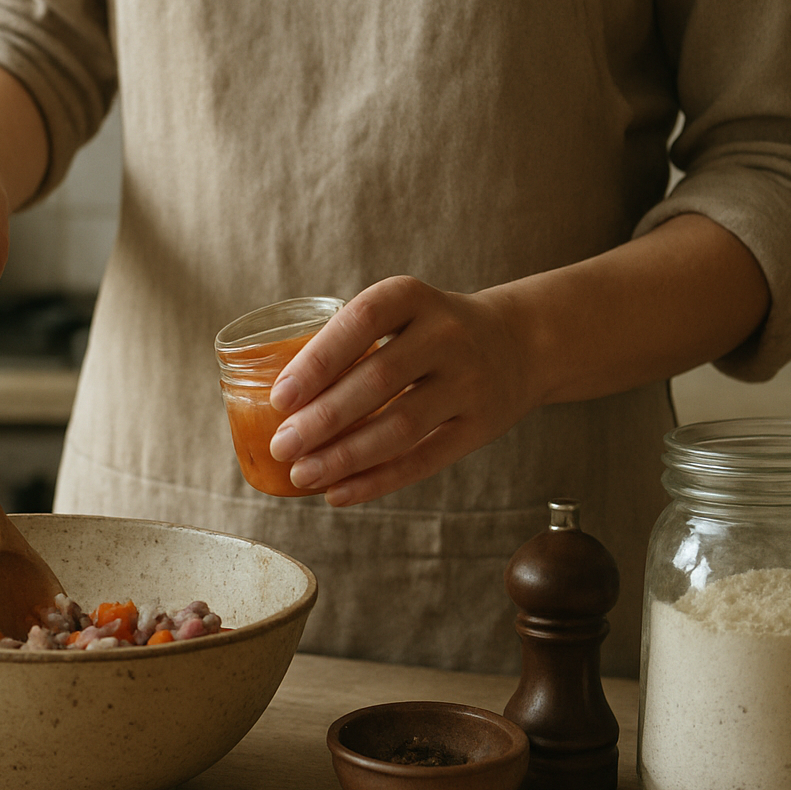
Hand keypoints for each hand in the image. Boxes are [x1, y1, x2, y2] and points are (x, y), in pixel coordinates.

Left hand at [266, 276, 538, 506]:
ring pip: (400, 426)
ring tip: (302, 474)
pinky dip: (376, 481)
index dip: (317, 361)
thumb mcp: (399, 313)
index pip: (360, 323)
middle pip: (377, 380)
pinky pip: (424, 459)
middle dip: (322, 419)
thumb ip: (347, 343)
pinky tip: (339, 492)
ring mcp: (469, 382)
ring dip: (344, 456)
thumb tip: (271, 399)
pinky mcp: (481, 425)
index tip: (279, 398)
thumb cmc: (429, 332)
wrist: (519, 343)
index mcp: (412, 297)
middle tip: (282, 446)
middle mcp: (446, 334)